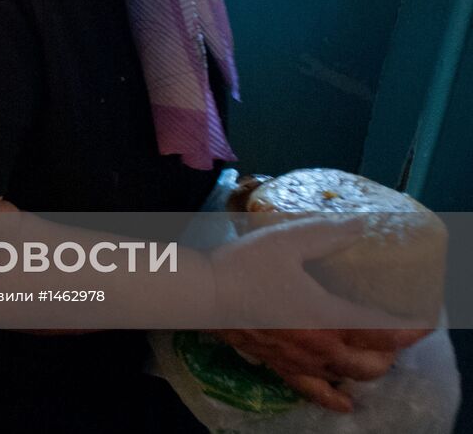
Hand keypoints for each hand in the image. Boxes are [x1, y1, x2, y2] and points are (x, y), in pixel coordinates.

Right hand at [208, 217, 430, 411]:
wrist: (202, 295)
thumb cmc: (245, 266)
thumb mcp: (288, 240)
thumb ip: (328, 234)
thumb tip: (361, 225)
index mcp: (329, 317)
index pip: (383, 330)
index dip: (409, 328)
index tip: (425, 321)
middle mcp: (321, 347)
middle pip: (373, 362)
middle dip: (392, 352)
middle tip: (396, 333)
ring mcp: (301, 361)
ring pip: (349, 378)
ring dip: (369, 370)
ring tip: (376, 359)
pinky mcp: (280, 366)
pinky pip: (314, 391)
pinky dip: (334, 399)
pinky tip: (344, 402)